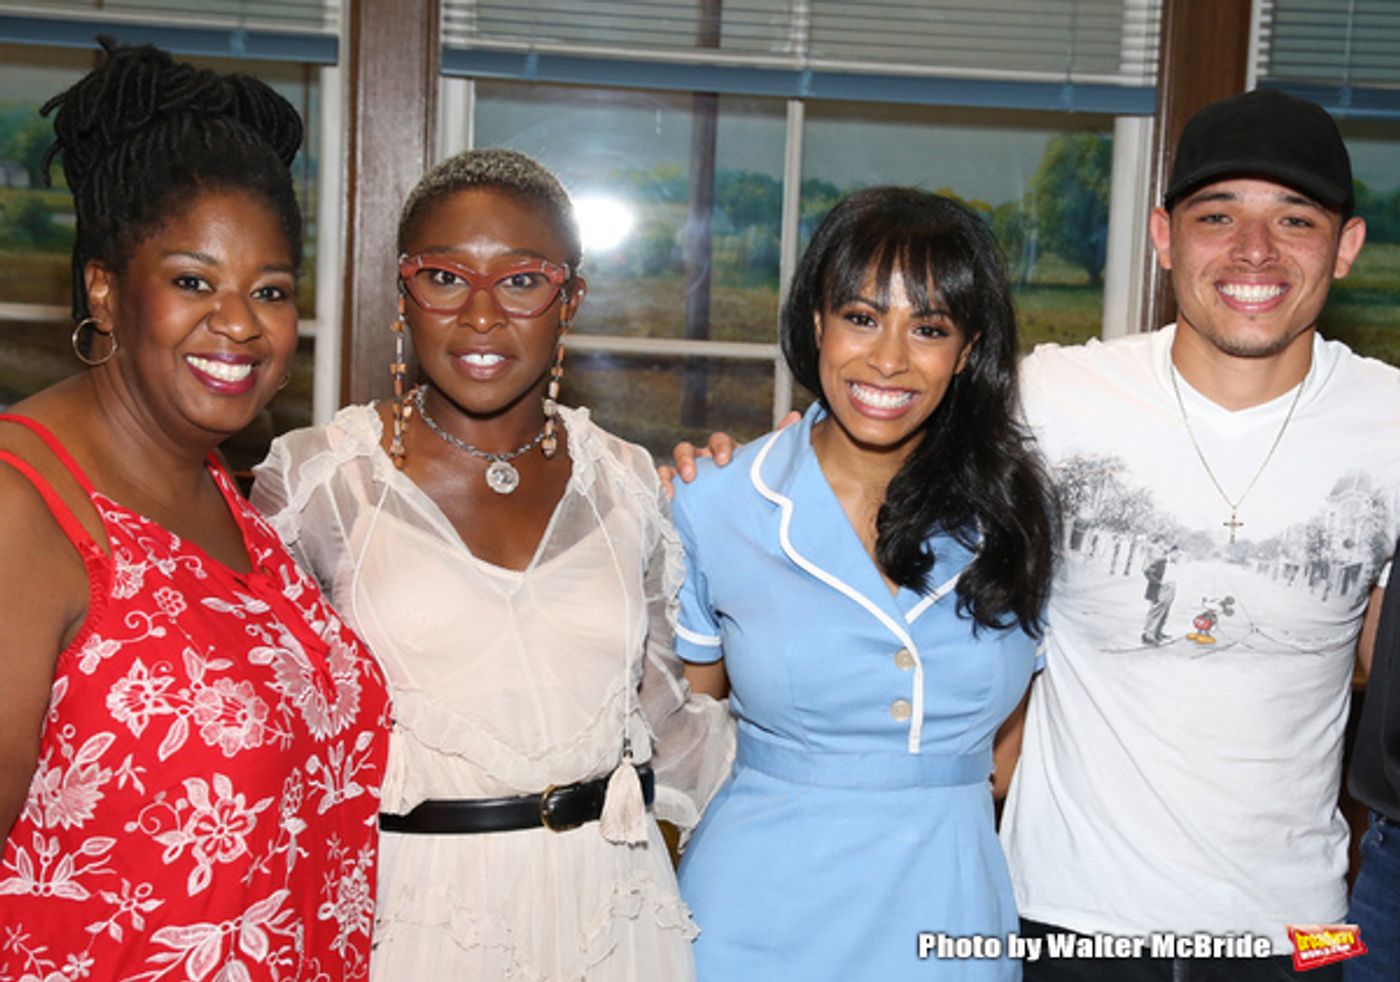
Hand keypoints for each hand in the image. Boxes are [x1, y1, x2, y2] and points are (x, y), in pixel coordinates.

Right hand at [656, 412, 799, 496]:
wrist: (743, 523)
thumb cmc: (752, 488)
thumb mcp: (763, 468)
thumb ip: (777, 445)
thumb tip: (796, 417)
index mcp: (724, 454)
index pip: (719, 441)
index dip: (719, 447)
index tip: (724, 461)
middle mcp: (703, 464)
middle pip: (688, 450)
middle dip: (688, 460)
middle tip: (692, 475)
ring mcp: (686, 479)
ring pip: (670, 467)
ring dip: (669, 474)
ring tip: (671, 491)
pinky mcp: (676, 496)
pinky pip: (662, 486)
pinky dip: (660, 487)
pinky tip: (665, 498)